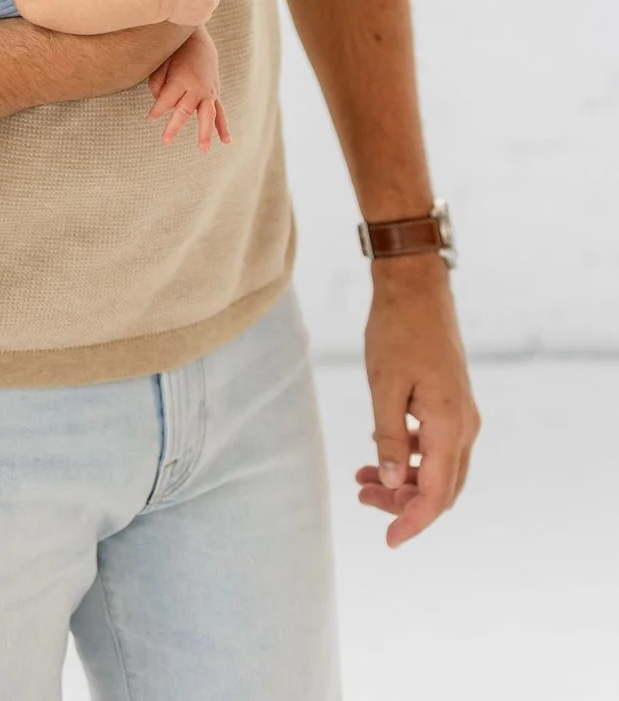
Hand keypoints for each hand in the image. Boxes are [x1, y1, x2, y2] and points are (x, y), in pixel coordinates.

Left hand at [146, 26, 229, 149]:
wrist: (199, 42)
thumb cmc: (175, 53)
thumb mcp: (161, 63)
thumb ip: (157, 83)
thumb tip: (160, 102)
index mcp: (180, 79)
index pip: (166, 99)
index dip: (157, 110)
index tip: (150, 118)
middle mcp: (196, 87)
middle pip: (185, 110)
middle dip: (174, 125)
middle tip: (165, 140)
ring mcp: (208, 92)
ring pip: (207, 115)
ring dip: (205, 132)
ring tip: (203, 148)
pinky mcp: (215, 95)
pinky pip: (220, 112)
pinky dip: (223, 127)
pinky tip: (226, 141)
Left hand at [356, 259, 480, 545]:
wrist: (416, 286)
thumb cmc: (397, 330)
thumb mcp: (384, 385)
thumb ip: (389, 437)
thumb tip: (391, 482)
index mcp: (450, 426)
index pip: (436, 495)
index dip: (413, 522)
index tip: (388, 540)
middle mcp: (464, 426)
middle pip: (440, 488)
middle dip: (403, 502)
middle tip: (361, 496)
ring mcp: (461, 414)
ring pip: (439, 468)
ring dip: (404, 480)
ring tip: (361, 478)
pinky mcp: (452, 402)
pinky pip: (437, 446)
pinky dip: (411, 457)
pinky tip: (380, 451)